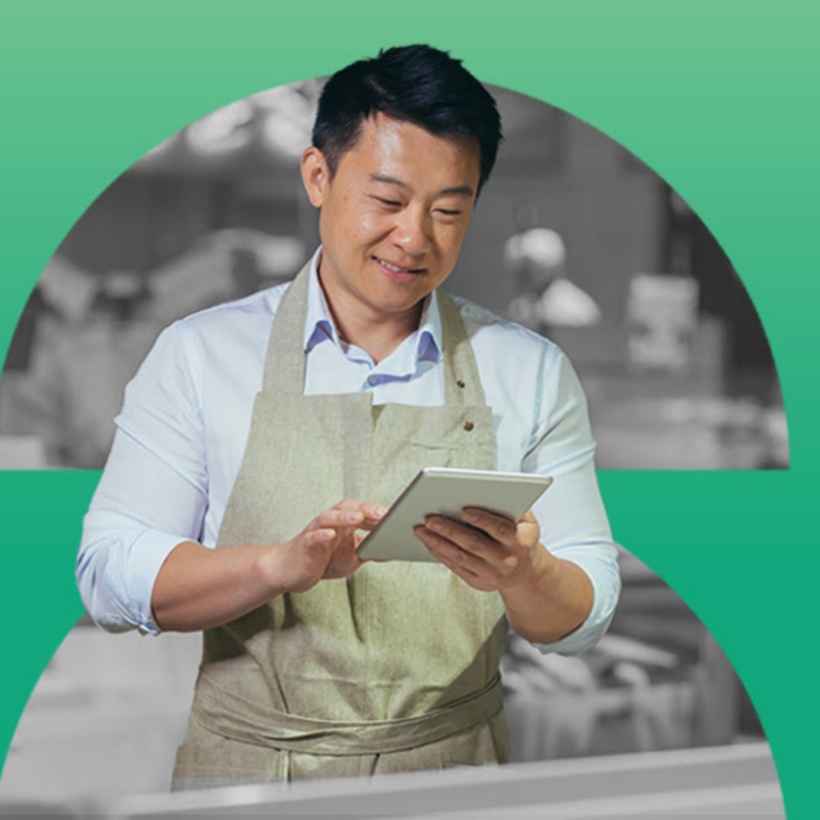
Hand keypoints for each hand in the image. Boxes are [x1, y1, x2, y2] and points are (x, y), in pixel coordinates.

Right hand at [274, 500, 386, 592]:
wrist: (291, 570)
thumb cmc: (323, 559)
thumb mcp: (351, 557)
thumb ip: (368, 551)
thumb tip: (391, 550)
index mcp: (343, 522)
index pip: (362, 511)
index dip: (377, 512)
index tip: (395, 515)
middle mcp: (330, 522)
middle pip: (347, 508)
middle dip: (364, 508)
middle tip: (381, 512)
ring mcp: (316, 531)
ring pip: (328, 517)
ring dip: (343, 517)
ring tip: (357, 517)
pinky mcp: (304, 545)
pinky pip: (312, 537)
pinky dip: (320, 534)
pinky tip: (329, 535)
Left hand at [413, 507, 552, 591]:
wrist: (526, 574)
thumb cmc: (521, 538)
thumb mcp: (528, 522)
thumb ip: (515, 505)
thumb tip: (490, 487)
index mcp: (520, 542)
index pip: (499, 529)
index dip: (482, 520)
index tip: (464, 510)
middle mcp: (506, 560)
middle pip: (474, 544)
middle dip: (449, 530)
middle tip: (430, 518)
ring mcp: (492, 574)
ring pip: (460, 557)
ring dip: (438, 543)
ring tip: (421, 530)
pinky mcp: (479, 583)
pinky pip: (456, 567)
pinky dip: (440, 554)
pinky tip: (428, 542)